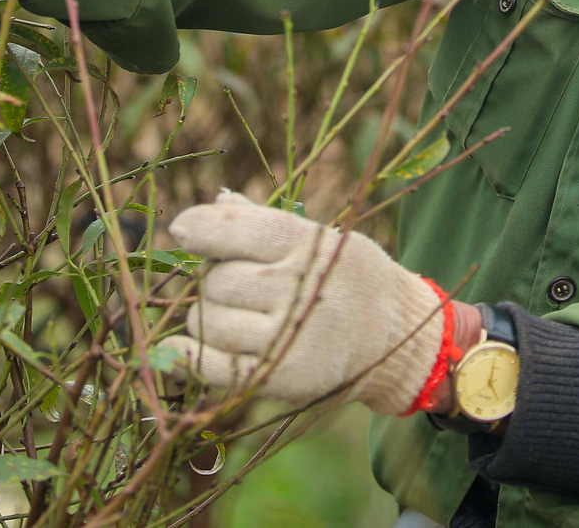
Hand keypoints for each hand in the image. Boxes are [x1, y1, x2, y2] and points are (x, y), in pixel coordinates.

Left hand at [166, 191, 450, 415]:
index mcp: (307, 243)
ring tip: (237, 316)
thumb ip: (266, 222)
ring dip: (207, 317)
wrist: (396, 338)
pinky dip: (188, 355)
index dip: (200, 227)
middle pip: (215, 280)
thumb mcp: (322, 238)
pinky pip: (209, 366)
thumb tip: (217, 200)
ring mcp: (288, 337)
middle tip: (241, 286)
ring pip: (207, 320)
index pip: (235, 227)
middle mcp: (298, 287)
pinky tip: (182, 346)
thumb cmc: (349, 278)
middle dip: (215, 280)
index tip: (182, 229)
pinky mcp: (279, 378)